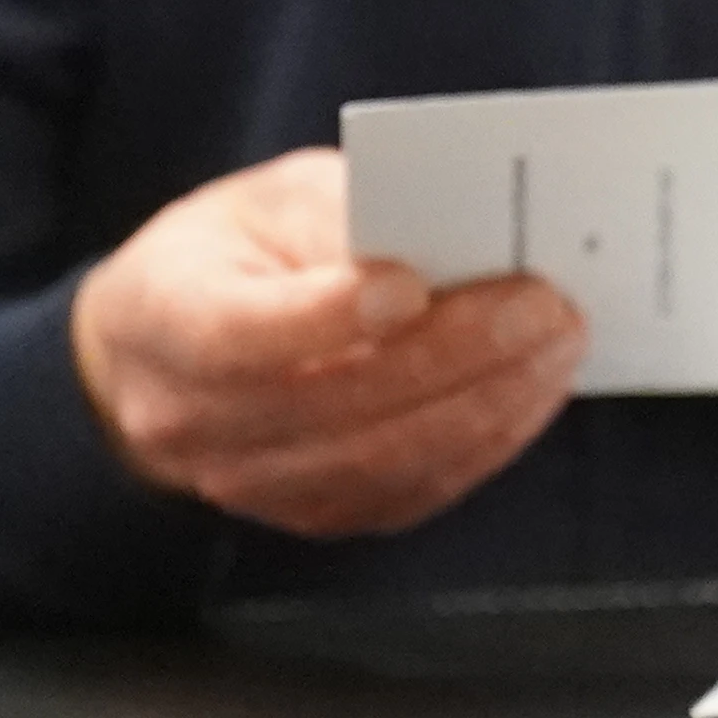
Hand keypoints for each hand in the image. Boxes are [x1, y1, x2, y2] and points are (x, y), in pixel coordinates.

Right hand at [69, 149, 586, 537]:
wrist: (160, 359)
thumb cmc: (226, 258)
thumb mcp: (265, 201)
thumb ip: (339, 214)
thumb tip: (440, 241)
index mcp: (164, 322)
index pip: (243, 334)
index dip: (330, 315)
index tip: (412, 282)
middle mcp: (196, 422)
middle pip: (337, 403)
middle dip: (456, 354)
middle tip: (543, 305)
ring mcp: (254, 483)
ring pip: (384, 458)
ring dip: (488, 404)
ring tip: (557, 345)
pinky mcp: (313, 515)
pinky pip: (409, 490)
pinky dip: (482, 442)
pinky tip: (528, 393)